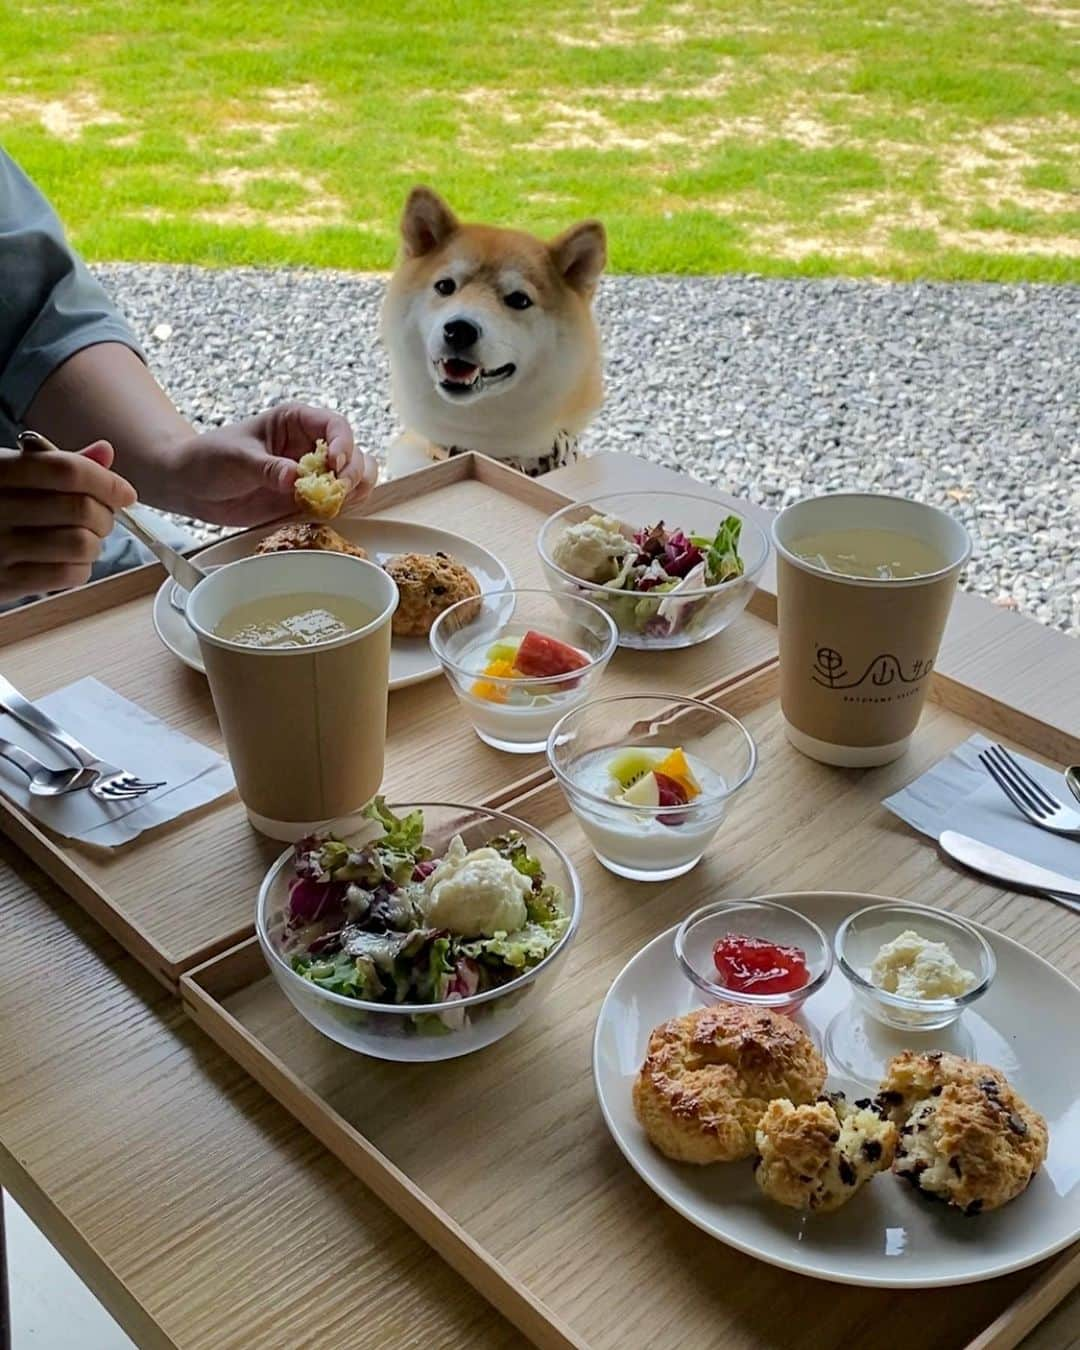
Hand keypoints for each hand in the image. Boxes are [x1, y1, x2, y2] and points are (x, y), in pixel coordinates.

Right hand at [0, 441, 136, 601]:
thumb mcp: (13, 474)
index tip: (125, 493)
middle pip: (81, 508)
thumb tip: (105, 452)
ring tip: (84, 540)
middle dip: (105, 515)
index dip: (106, 481)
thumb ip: (58, 465)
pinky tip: (70, 561)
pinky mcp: (6, 583)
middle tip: (102, 518)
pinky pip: (69, 575)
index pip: (67, 471)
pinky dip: (81, 568)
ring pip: (81, 544)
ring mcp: (0, 548)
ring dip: (96, 544)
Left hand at [167, 403, 378, 526]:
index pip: (335, 426)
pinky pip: (338, 502)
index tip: (333, 464)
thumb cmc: (210, 458)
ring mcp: (311, 473)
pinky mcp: (307, 499)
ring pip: (354, 478)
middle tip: (335, 491)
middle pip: (353, 454)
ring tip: (334, 503)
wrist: (190, 486)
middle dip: (351, 473)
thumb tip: (295, 479)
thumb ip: (268, 468)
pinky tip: (328, 511)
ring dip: (353, 491)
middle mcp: (310, 445)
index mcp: (295, 421)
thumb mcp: (237, 458)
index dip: (343, 444)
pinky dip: (343, 508)